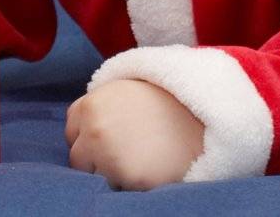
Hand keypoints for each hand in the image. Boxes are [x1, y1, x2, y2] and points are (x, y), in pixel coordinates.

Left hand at [65, 78, 205, 189]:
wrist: (207, 114)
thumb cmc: (167, 102)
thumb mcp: (127, 89)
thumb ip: (101, 106)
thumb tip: (80, 130)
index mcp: (92, 104)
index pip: (71, 131)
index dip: (90, 136)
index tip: (112, 136)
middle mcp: (95, 129)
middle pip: (78, 158)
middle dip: (97, 158)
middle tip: (129, 150)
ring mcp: (109, 155)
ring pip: (96, 177)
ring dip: (111, 173)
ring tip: (141, 158)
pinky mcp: (128, 178)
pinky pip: (117, 190)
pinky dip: (129, 184)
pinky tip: (150, 168)